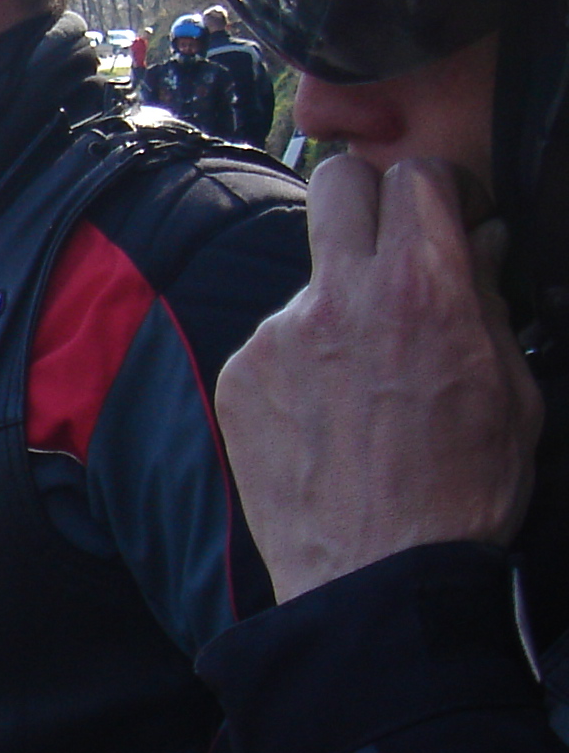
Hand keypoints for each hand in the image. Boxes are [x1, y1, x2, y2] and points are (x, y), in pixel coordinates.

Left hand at [218, 155, 542, 601]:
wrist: (376, 576)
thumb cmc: (461, 491)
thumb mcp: (511, 388)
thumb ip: (489, 299)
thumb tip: (482, 240)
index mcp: (419, 288)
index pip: (415, 175)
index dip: (438, 192)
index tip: (448, 219)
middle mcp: (338, 296)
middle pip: (336, 181)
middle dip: (368, 200)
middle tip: (392, 246)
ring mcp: (278, 334)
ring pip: (310, 277)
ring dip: (339, 305)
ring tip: (367, 380)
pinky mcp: (242, 375)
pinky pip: (276, 341)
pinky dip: (303, 363)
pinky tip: (330, 417)